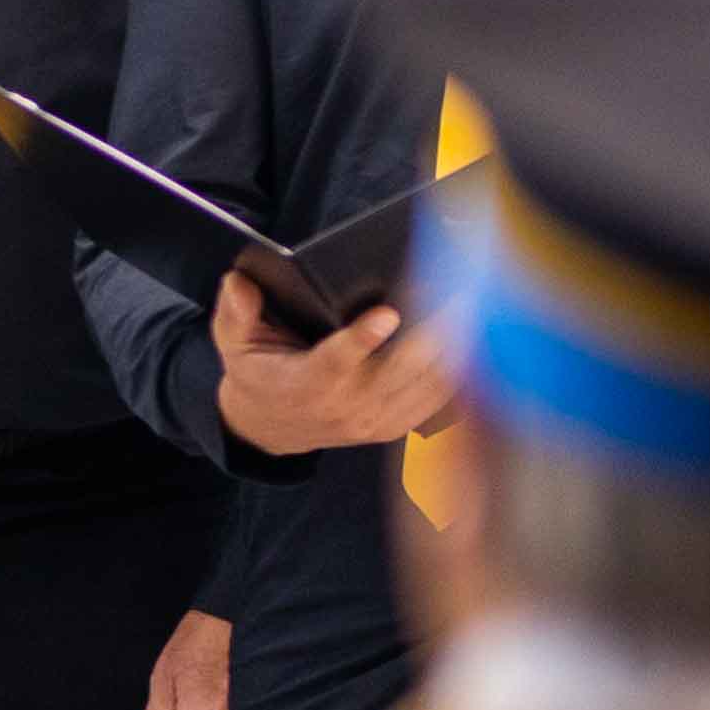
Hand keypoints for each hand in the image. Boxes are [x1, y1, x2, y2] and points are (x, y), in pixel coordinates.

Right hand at [211, 273, 455, 457]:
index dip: (363, 339)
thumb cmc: (259, 373)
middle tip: (458, 292)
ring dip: (453, 347)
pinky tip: (475, 339)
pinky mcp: (392, 427)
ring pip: (423, 385)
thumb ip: (235, 312)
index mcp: (304, 383)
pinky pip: (433, 401)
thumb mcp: (234, 342)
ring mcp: (371, 422)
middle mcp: (342, 407)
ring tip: (474, 306)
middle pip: (397, 371)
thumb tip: (238, 282)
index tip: (386, 314)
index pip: (336, 362)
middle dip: (431, 331)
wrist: (270, 426)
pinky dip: (457, 371)